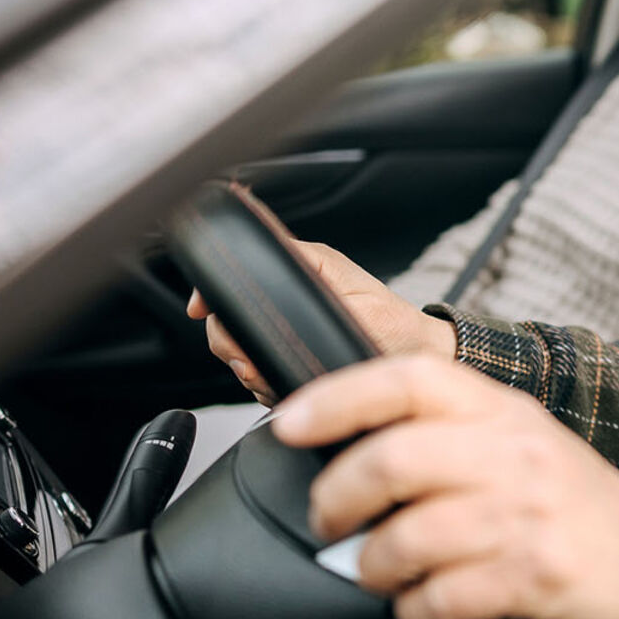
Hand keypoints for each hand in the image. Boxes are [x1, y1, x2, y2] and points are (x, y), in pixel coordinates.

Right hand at [185, 240, 454, 404]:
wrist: (415, 366)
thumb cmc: (390, 322)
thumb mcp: (337, 277)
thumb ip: (293, 257)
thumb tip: (254, 231)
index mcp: (296, 276)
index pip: (231, 283)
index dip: (211, 297)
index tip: (203, 311)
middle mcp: (288, 305)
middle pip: (225, 326)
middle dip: (233, 347)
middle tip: (254, 361)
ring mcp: (289, 338)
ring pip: (238, 357)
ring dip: (251, 370)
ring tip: (276, 374)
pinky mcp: (294, 367)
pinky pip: (259, 379)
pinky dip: (266, 386)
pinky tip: (287, 386)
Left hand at [271, 355, 618, 618]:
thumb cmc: (582, 510)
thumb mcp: (525, 446)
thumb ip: (453, 434)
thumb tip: (350, 444)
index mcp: (506, 411)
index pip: (410, 377)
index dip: (339, 396)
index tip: (289, 422)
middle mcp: (517, 453)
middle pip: (394, 458)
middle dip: (337, 497)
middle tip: (329, 520)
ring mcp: (529, 514)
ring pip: (409, 536)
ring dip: (373, 566)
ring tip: (377, 574)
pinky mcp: (537, 574)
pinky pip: (442, 597)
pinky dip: (415, 611)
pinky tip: (422, 608)